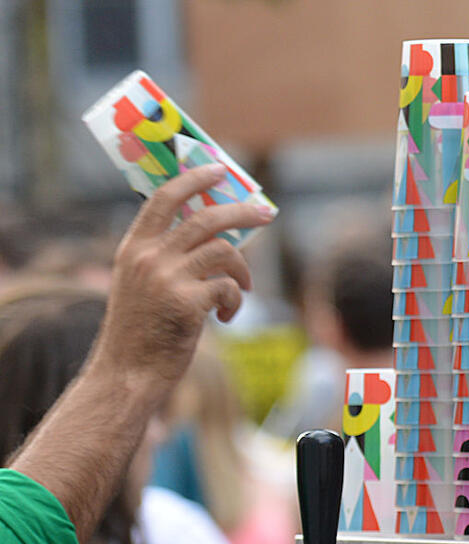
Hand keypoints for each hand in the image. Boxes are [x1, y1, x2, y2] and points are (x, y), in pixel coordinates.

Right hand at [95, 165, 273, 392]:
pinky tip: (226, 318)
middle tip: (265, 213)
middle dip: (242, 212)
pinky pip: (230, 288)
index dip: (193, 180)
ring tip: (243, 288)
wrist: (127, 373)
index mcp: (134, 248)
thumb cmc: (141, 330)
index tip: (219, 170)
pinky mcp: (187, 303)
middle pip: (206, 218)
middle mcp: (148, 257)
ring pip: (224, 252)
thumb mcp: (141, 283)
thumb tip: (215, 236)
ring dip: (243, 270)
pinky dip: (236, 302)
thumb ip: (166, 257)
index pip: (163, 198)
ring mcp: (167, 279)